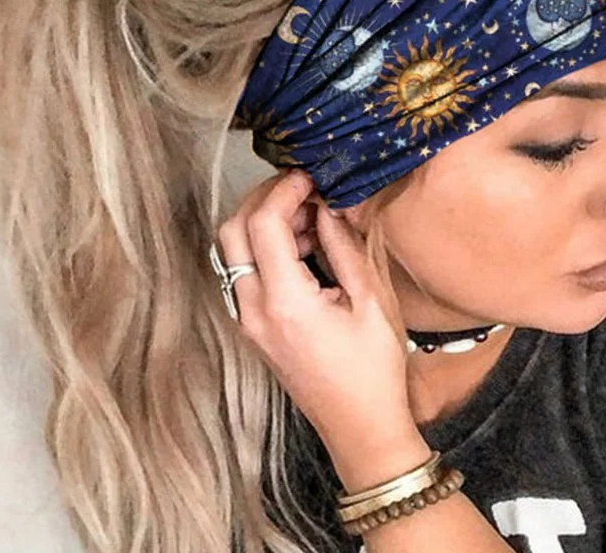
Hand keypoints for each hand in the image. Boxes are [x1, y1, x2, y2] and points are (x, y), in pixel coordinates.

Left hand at [215, 168, 415, 456]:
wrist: (360, 429)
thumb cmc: (373, 371)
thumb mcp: (371, 302)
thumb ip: (344, 247)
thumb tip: (327, 207)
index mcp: (285, 302)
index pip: (263, 222)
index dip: (284, 189)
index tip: (310, 176)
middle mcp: (254, 310)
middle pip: (232, 230)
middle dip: (263, 198)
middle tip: (303, 189)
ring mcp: (248, 321)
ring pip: (232, 250)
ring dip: (261, 222)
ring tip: (309, 216)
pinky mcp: (253, 328)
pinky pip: (244, 272)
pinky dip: (263, 248)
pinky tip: (302, 245)